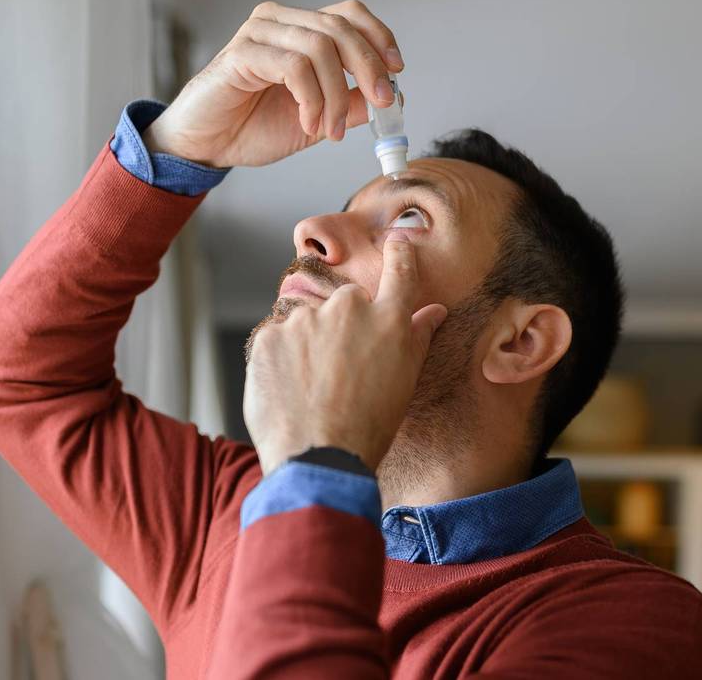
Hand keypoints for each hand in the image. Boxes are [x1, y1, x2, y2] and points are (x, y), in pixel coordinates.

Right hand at [142, 0, 403, 167]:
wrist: (207, 145)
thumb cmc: (253, 126)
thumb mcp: (317, 120)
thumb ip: (351, 105)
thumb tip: (392, 98)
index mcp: (299, 29)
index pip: (349, 14)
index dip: (379, 37)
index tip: (397, 70)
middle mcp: (279, 22)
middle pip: (340, 27)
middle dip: (369, 68)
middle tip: (381, 105)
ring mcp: (258, 34)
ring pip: (320, 48)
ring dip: (336, 96)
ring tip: (331, 130)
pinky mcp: (241, 54)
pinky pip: (294, 67)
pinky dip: (312, 100)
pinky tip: (309, 124)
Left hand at [242, 235, 447, 473]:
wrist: (319, 459)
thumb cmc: (370, 426)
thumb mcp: (405, 381)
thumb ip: (417, 337)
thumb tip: (433, 311)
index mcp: (389, 319)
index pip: (399, 272)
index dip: (399, 255)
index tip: (397, 242)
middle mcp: (348, 309)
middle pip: (345, 305)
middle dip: (342, 329)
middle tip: (342, 373)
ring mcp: (305, 320)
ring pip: (307, 325)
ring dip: (308, 347)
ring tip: (313, 391)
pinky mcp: (268, 337)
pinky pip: (276, 344)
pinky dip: (280, 363)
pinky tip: (290, 393)